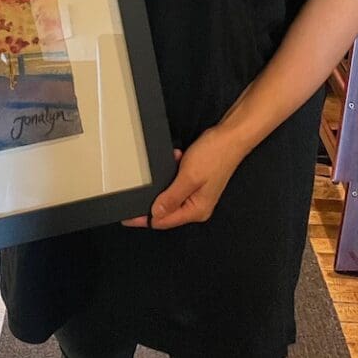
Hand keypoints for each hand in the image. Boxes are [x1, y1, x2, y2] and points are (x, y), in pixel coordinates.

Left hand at [122, 127, 244, 229]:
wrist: (230, 136)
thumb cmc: (214, 156)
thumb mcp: (188, 177)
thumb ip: (171, 197)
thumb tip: (155, 214)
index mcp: (196, 210)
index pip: (163, 221)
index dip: (143, 218)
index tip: (126, 214)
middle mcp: (196, 206)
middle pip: (166, 209)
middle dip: (155, 194)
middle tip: (141, 185)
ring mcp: (197, 194)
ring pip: (170, 193)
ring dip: (165, 179)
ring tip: (171, 162)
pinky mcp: (196, 181)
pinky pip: (177, 181)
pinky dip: (173, 170)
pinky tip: (177, 158)